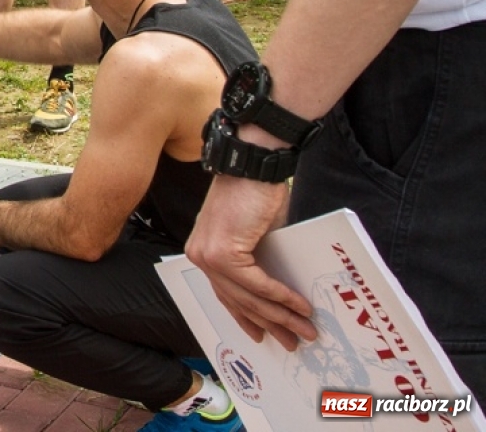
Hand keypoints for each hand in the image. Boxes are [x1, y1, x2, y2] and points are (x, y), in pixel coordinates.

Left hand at [185, 176, 316, 348]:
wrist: (254, 164)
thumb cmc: (257, 193)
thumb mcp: (257, 236)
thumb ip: (259, 262)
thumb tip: (279, 295)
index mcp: (204, 250)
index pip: (225, 293)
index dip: (246, 317)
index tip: (263, 334)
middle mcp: (200, 255)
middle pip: (238, 300)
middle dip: (270, 324)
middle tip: (294, 340)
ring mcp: (209, 255)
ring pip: (248, 297)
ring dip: (281, 316)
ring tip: (306, 329)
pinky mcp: (224, 253)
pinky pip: (257, 285)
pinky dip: (281, 297)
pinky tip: (300, 306)